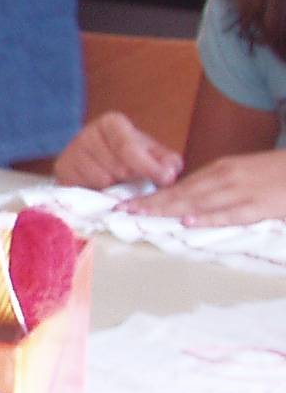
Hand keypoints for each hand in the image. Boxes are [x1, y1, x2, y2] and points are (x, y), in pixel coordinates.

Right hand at [55, 111, 181, 191]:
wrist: (100, 161)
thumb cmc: (131, 157)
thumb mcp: (153, 154)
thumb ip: (167, 161)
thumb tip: (170, 171)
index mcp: (111, 123)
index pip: (128, 147)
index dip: (147, 167)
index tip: (165, 179)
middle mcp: (86, 132)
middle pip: (116, 167)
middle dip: (131, 179)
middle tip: (134, 180)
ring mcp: (70, 151)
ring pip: (101, 180)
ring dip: (114, 188)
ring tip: (116, 183)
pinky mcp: (61, 169)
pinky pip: (85, 188)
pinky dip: (97, 192)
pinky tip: (101, 187)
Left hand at [122, 150, 285, 226]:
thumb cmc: (276, 174)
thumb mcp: (243, 173)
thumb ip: (219, 185)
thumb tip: (192, 202)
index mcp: (220, 169)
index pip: (179, 185)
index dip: (153, 195)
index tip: (129, 204)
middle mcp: (224, 178)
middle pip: (181, 193)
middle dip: (151, 202)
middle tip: (123, 210)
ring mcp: (241, 191)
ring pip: (198, 202)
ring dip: (167, 210)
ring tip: (141, 215)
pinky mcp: (259, 206)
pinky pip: (229, 214)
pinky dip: (207, 218)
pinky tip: (186, 222)